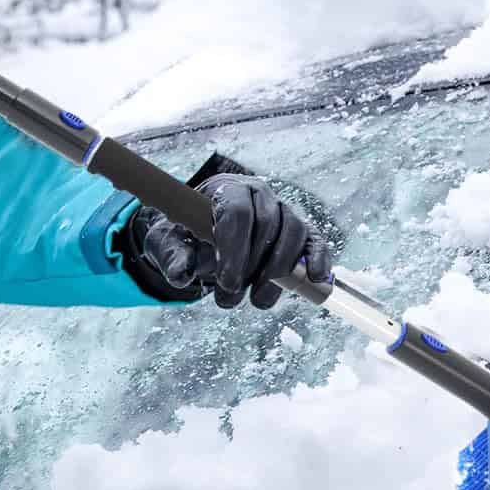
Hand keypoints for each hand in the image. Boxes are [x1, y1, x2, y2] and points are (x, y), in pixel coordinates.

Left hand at [115, 174, 331, 309]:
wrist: (200, 234)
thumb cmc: (185, 234)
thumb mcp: (170, 243)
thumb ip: (173, 257)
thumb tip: (182, 275)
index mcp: (226, 189)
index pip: (237, 212)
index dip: (234, 249)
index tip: (226, 282)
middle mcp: (258, 194)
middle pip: (268, 224)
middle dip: (252, 266)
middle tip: (230, 297)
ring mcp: (282, 210)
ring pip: (293, 233)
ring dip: (278, 272)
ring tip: (258, 300)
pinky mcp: (299, 230)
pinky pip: (315, 241)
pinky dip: (319, 259)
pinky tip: (317, 280)